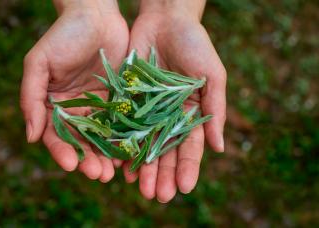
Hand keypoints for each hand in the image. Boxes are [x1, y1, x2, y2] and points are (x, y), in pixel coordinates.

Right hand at [20, 0, 128, 181]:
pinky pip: (122, 123)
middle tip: (99, 174)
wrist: (96, 15)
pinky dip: (125, 139)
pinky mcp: (120, 101)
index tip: (72, 164)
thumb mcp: (39, 62)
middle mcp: (76, 110)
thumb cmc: (63, 35)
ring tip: (114, 172)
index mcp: (54, 105)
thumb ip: (31, 98)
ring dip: (107, 156)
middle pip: (81, 141)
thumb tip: (30, 137)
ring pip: (103, 138)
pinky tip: (131, 152)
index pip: (55, 134)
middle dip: (89, 159)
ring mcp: (99, 107)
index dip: (62, 150)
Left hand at [122, 1, 225, 201]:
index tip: (185, 189)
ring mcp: (147, 110)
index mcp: (190, 113)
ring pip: (143, 144)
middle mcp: (168, 116)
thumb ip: (216, 110)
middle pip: (165, 151)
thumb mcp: (213, 76)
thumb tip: (220, 148)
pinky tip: (119, 163)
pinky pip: (123, 125)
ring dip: (142, 167)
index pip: (190, 147)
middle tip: (158, 196)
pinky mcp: (127, 99)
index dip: (188, 168)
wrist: (165, 19)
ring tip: (138, 188)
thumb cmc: (195, 44)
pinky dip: (122, 145)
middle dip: (163, 174)